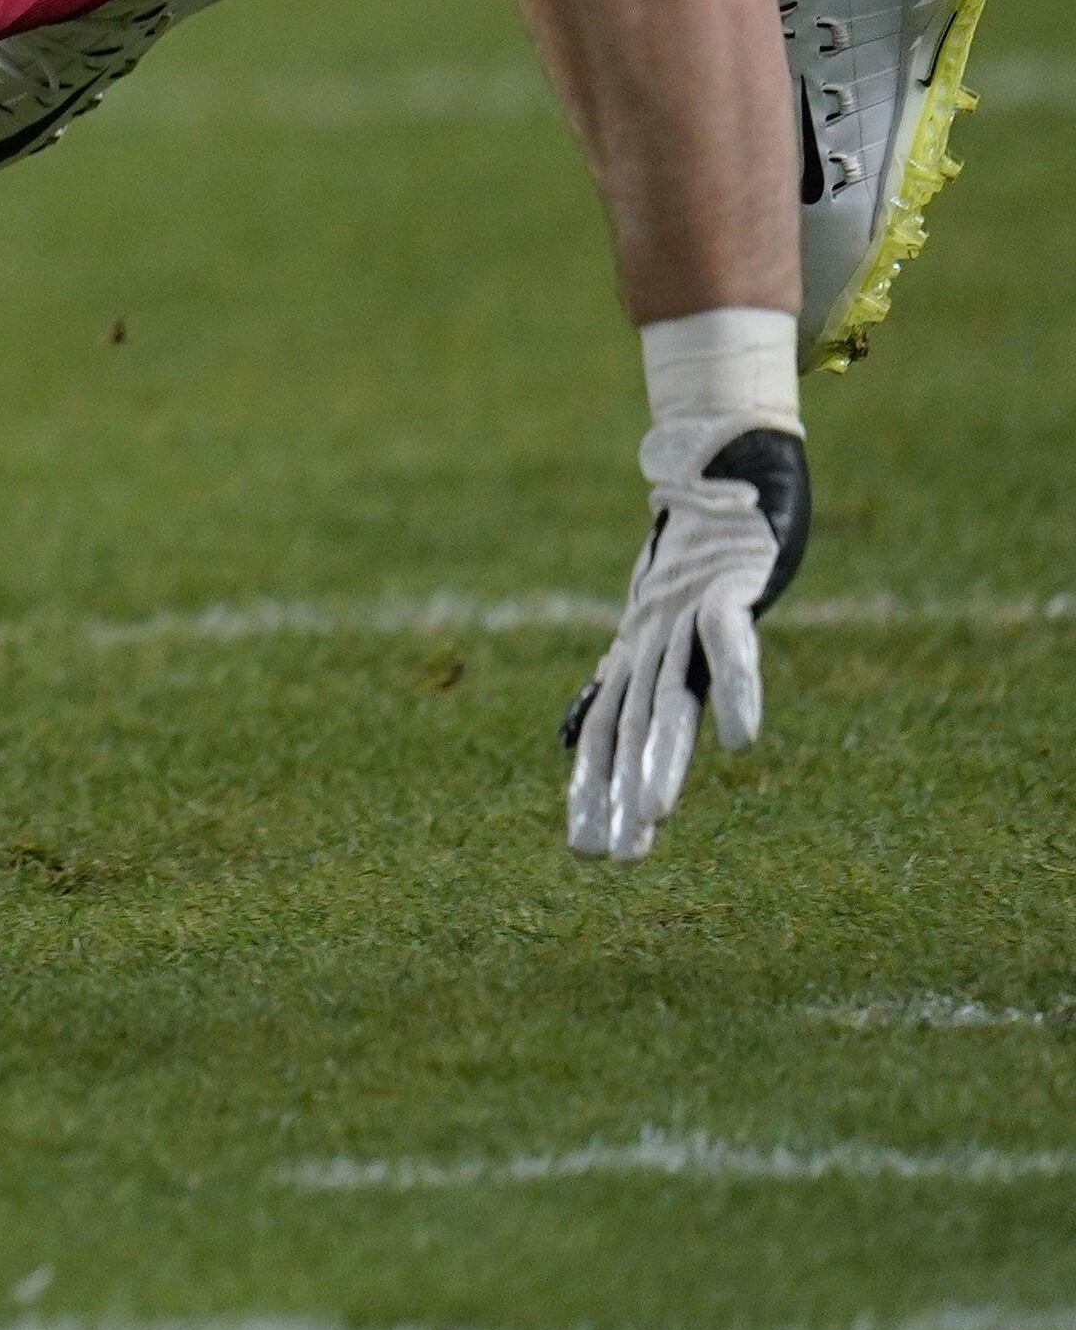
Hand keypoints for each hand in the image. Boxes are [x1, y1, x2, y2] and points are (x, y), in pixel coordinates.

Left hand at [561, 420, 807, 860]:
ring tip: (657, 818)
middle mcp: (650, 641)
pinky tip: (744, 742)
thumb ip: (645, 671)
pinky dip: (740, 691)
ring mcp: (684, 615)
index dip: (594, 789)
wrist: (723, 469)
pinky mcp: (726, 587)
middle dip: (619, 794)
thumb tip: (601, 724)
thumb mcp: (667, 618)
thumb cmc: (699, 553)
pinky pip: (732, 645)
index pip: (606, 731)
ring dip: (663, 758)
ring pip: (669, 696)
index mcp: (636, 653)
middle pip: (630, 727)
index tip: (586, 852)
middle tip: (608, 860)